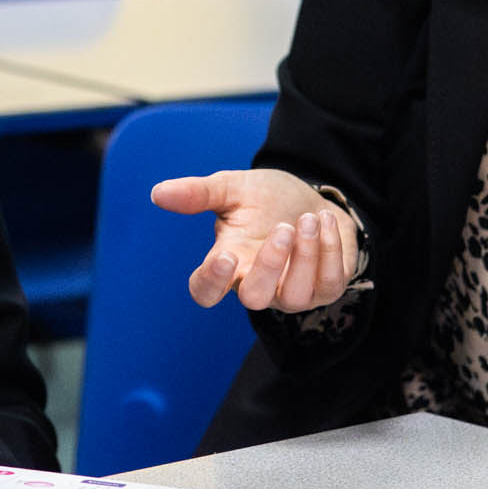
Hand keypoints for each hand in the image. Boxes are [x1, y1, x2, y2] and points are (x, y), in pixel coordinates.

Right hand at [151, 168, 355, 313]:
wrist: (314, 199)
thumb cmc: (269, 200)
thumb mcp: (234, 189)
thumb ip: (198, 193)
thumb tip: (158, 193)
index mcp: (228, 263)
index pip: (206, 290)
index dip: (212, 282)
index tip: (225, 257)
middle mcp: (257, 285)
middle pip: (254, 299)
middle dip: (271, 264)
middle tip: (284, 227)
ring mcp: (291, 294)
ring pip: (295, 297)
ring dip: (305, 255)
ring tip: (309, 219)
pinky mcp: (324, 290)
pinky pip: (329, 285)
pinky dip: (330, 251)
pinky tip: (325, 221)